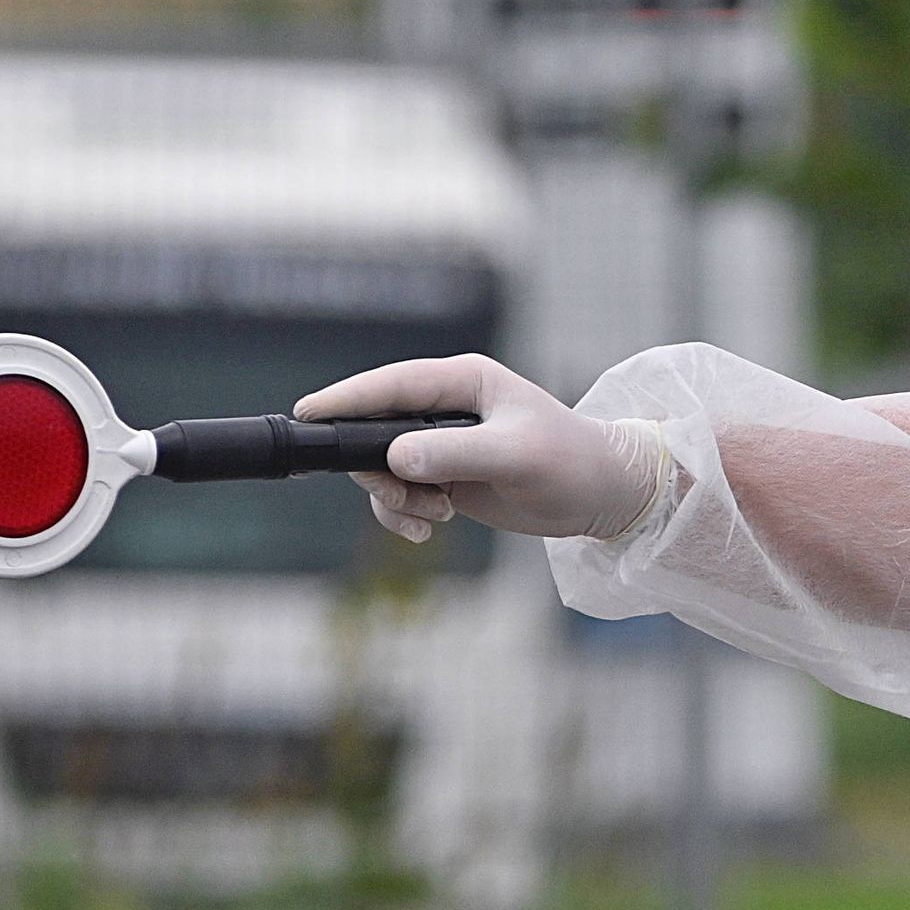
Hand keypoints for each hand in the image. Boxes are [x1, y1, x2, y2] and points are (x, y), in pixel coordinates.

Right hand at [293, 356, 667, 542]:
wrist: (602, 496)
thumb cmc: (570, 462)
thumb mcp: (515, 456)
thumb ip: (454, 454)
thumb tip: (395, 458)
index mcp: (464, 382)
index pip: (391, 385)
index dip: (346, 398)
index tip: (307, 414)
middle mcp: (447, 407)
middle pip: (376, 429)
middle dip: (377, 468)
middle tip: (401, 496)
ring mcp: (443, 443)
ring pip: (383, 467)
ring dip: (395, 498)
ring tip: (436, 516)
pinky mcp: (445, 475)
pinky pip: (399, 494)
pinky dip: (405, 514)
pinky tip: (433, 527)